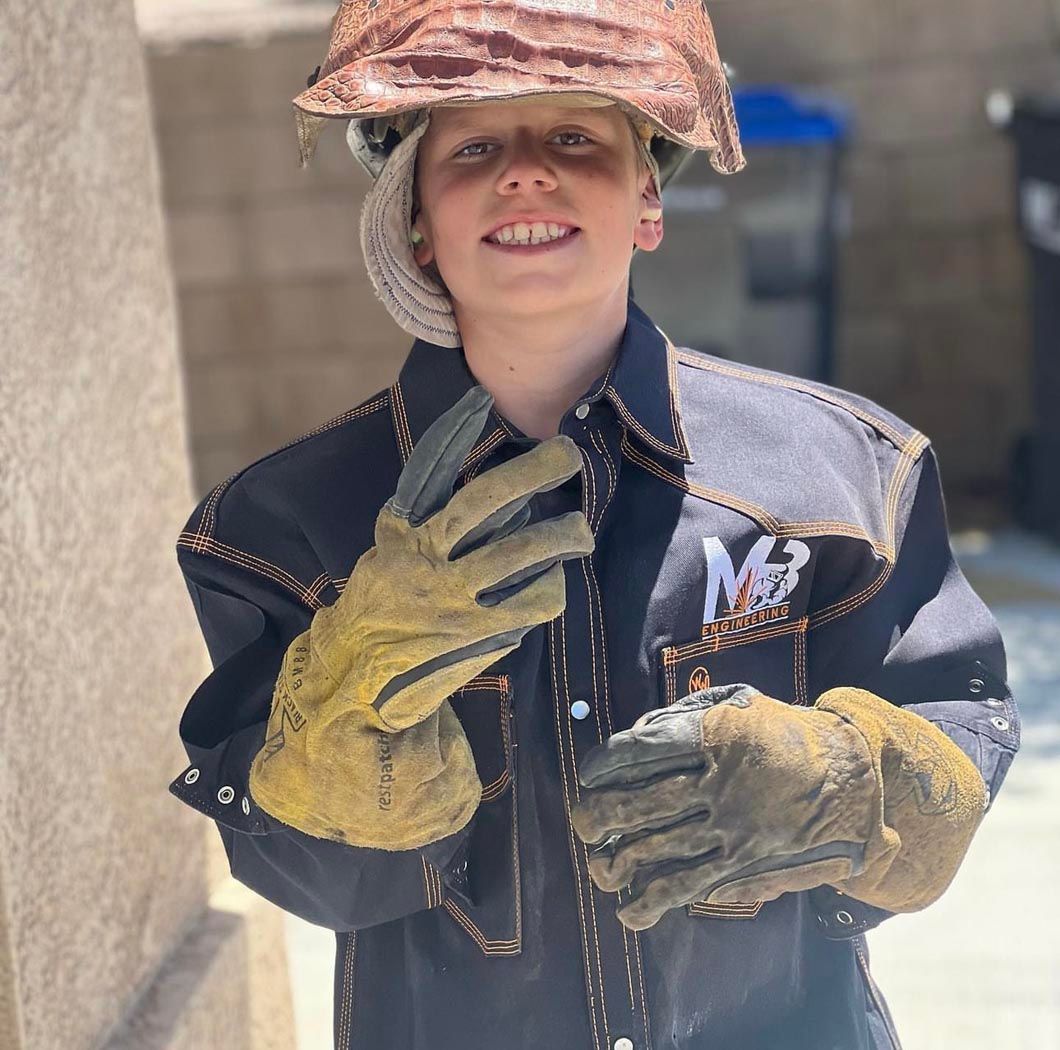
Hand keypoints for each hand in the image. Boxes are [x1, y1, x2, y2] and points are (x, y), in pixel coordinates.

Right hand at [248, 385, 594, 849]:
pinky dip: (548, 590)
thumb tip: (475, 493)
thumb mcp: (385, 560)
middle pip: (485, 502)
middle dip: (532, 472)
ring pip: (521, 552)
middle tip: (567, 455)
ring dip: (561, 536)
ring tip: (580, 530)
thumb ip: (422, 527)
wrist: (352, 688)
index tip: (479, 398)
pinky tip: (552, 586)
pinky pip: (531, 603)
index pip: (429, 472)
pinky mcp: (476, 635)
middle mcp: (424, 560)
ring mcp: (452, 598)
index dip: (455, 432)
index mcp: (401, 537)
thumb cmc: (376, 617)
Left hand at [570, 683, 986, 929]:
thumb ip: (686, 716)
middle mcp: (716, 784)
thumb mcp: (739, 706)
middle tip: (583, 822)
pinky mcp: (742, 867)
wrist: (852, 780)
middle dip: (596, 818)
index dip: (603, 766)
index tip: (589, 776)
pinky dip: (648, 903)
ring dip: (614, 862)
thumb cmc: (785, 737)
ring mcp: (729, 830)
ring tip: (600, 863)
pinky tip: (629, 908)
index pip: (638, 751)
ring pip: (653, 851)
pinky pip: (685, 889)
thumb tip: (635, 737)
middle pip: (636, 805)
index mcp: (711, 736)